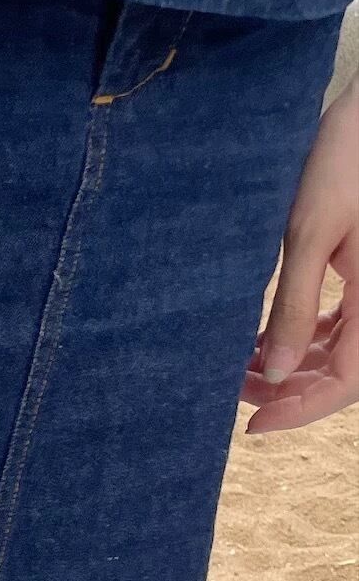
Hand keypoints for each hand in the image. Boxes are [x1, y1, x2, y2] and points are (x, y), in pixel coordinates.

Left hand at [243, 75, 358, 433]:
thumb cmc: (348, 154)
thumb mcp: (311, 231)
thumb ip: (294, 305)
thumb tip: (273, 374)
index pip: (347, 382)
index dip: (300, 411)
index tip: (252, 426)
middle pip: (346, 372)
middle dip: (291, 390)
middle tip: (233, 391)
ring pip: (345, 349)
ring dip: (297, 365)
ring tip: (243, 366)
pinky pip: (348, 322)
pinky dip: (311, 337)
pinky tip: (272, 337)